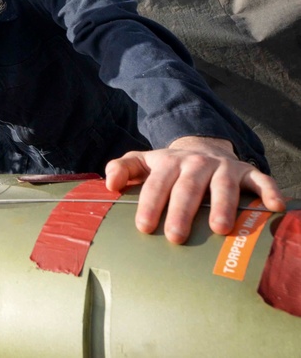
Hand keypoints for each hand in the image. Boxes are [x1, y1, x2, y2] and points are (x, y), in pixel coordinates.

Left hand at [105, 136, 285, 243]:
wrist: (201, 147)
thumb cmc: (168, 166)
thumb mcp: (142, 162)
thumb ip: (122, 169)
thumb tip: (110, 184)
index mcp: (168, 163)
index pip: (157, 184)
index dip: (150, 205)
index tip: (144, 227)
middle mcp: (196, 164)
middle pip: (188, 188)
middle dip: (182, 212)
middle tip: (176, 237)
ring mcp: (223, 167)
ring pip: (223, 186)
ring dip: (223, 206)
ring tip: (220, 229)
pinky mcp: (246, 171)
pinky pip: (260, 180)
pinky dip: (269, 191)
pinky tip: (274, 207)